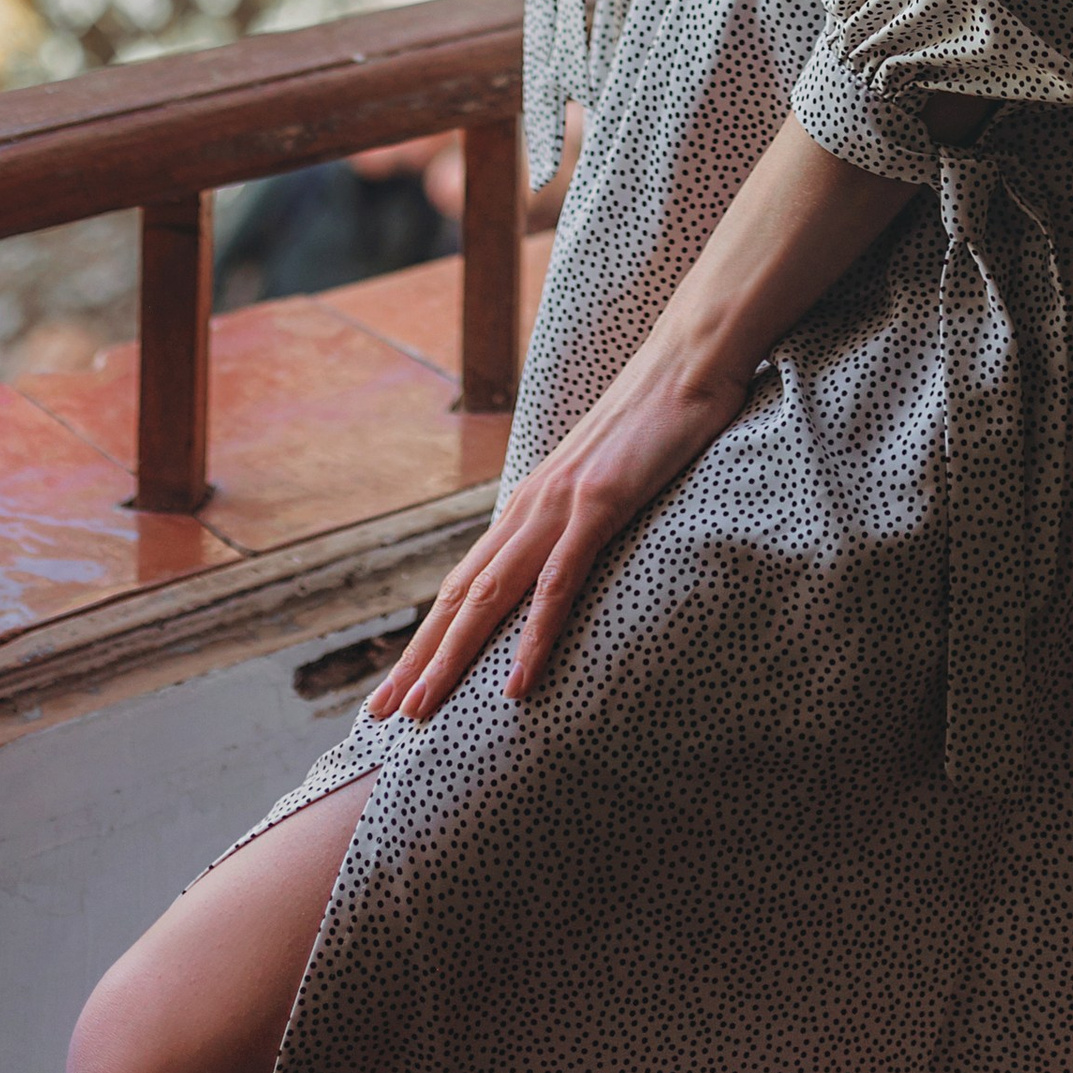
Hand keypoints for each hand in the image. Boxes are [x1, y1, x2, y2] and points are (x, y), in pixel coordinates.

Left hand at [367, 323, 745, 719]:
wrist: (687, 359)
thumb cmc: (655, 420)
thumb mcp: (605, 479)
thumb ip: (577, 518)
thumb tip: (565, 558)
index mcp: (530, 503)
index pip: (465, 581)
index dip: (430, 636)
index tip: (401, 683)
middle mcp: (531, 506)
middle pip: (461, 595)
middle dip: (420, 658)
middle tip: (384, 714)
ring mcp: (561, 504)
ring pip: (492, 593)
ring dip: (454, 656)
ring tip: (424, 708)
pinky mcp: (600, 503)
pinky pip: (559, 580)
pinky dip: (534, 635)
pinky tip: (517, 680)